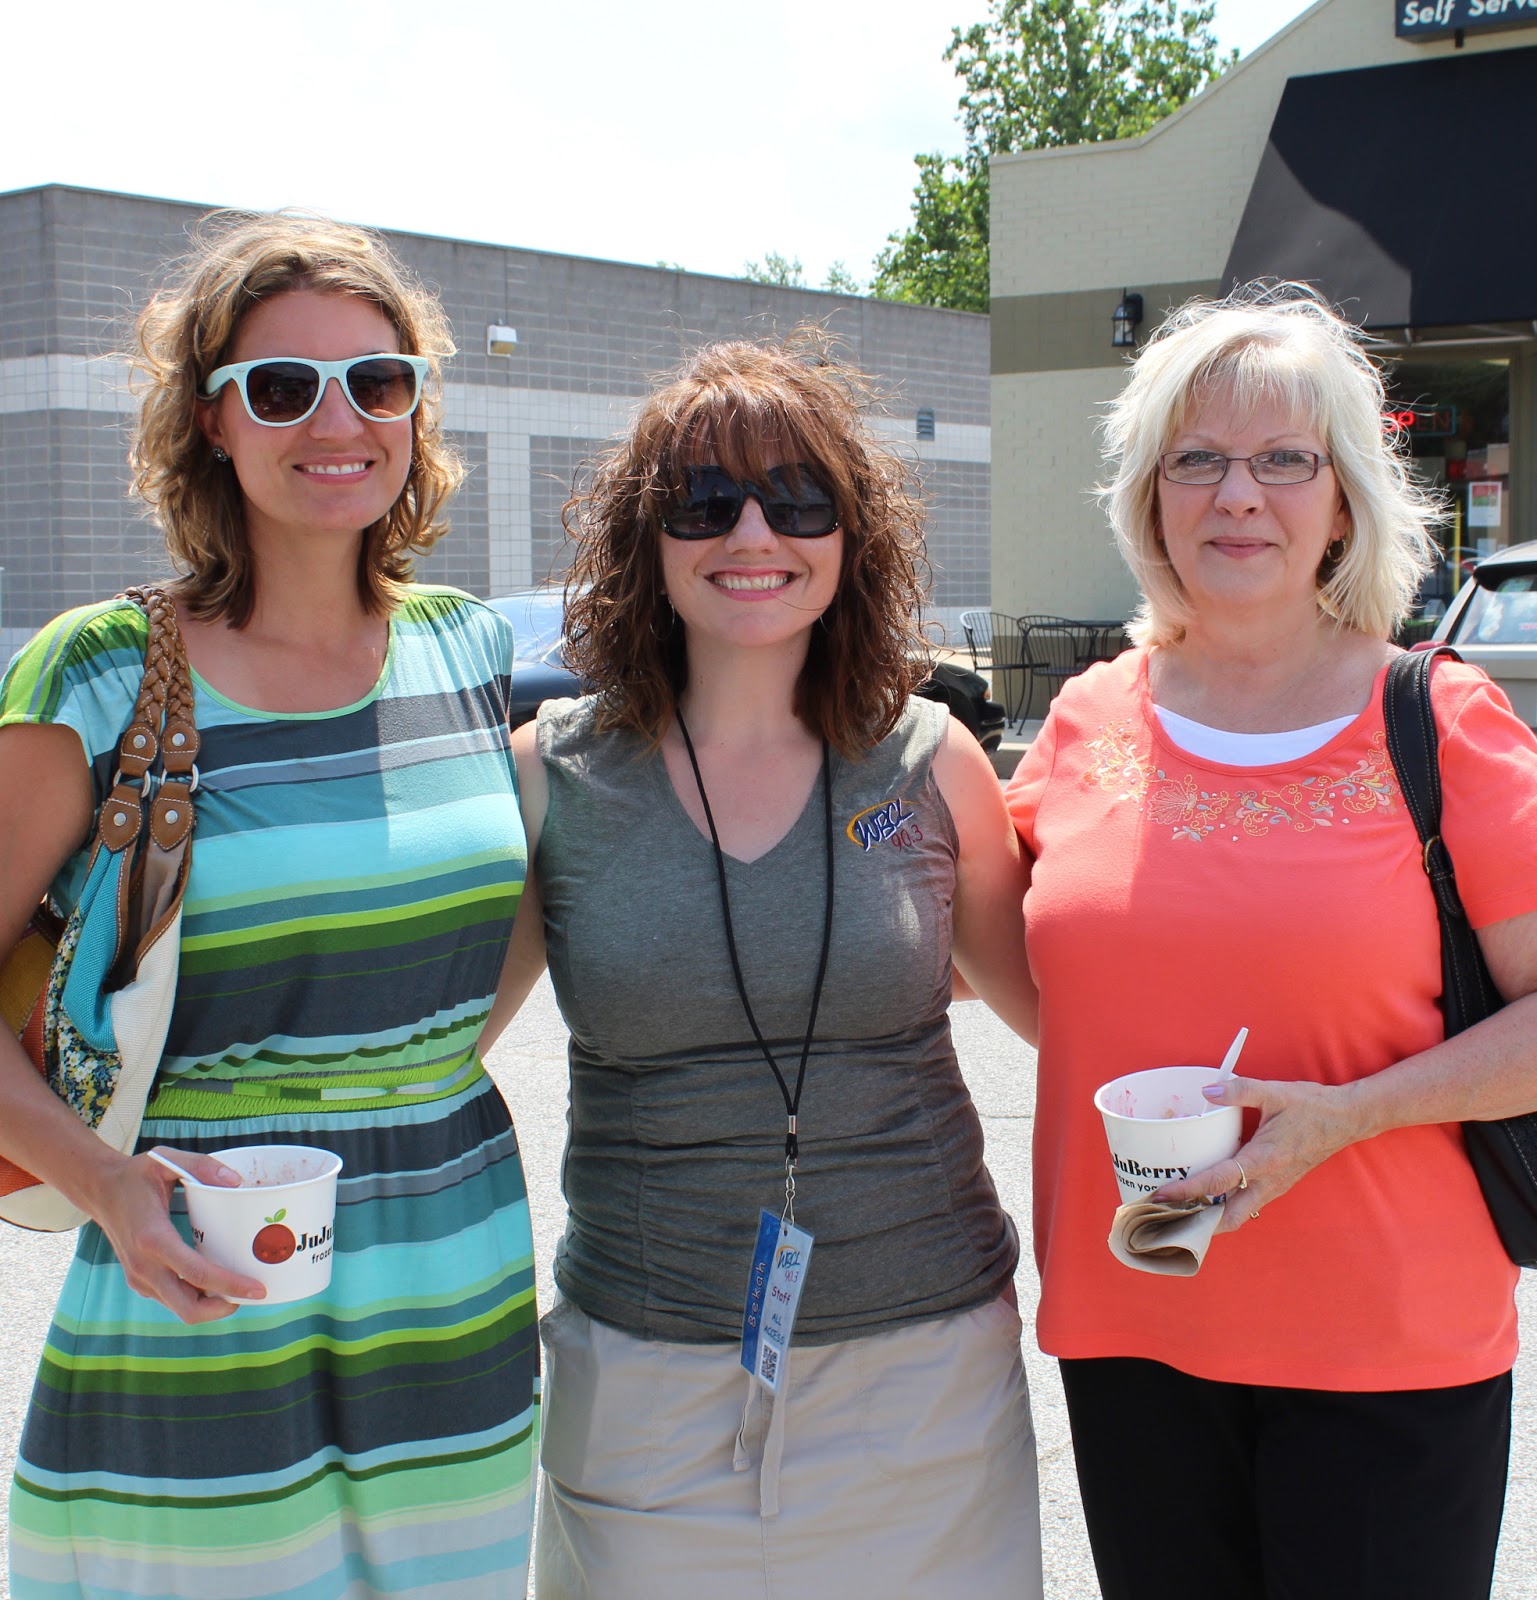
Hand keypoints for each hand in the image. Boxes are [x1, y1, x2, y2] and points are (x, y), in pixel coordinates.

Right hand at [90, 1146, 267, 1321]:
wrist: (99, 1191)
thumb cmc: (136, 1175)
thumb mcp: (166, 1160)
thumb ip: (201, 1165)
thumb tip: (236, 1182)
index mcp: (153, 1238)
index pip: (195, 1273)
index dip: (229, 1285)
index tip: (257, 1288)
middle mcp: (144, 1266)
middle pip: (188, 1307)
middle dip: (224, 1307)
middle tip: (254, 1292)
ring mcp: (139, 1278)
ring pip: (180, 1308)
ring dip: (211, 1305)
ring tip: (241, 1287)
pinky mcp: (139, 1281)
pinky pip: (172, 1298)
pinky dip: (196, 1296)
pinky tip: (217, 1280)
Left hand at [1150, 1074, 1360, 1233]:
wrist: (1347, 1119)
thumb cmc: (1311, 1106)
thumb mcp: (1274, 1093)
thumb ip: (1239, 1090)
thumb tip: (1206, 1091)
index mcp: (1264, 1159)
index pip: (1219, 1182)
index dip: (1188, 1191)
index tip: (1162, 1195)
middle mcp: (1270, 1181)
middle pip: (1230, 1216)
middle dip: (1199, 1223)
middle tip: (1168, 1218)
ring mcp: (1276, 1186)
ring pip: (1241, 1214)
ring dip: (1213, 1218)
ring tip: (1181, 1212)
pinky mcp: (1279, 1184)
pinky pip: (1249, 1203)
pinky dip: (1227, 1207)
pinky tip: (1209, 1197)